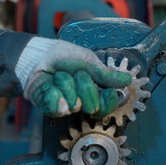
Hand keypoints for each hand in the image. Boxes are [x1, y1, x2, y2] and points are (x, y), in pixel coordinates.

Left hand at [15, 37, 131, 117]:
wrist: (38, 56)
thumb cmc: (62, 56)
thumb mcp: (87, 61)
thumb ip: (105, 74)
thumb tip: (127, 80)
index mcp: (95, 89)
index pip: (107, 106)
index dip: (107, 100)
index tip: (105, 90)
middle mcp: (82, 100)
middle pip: (91, 106)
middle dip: (83, 84)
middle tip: (75, 73)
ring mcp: (66, 106)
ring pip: (73, 103)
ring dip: (65, 83)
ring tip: (58, 75)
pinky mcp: (51, 108)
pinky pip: (56, 107)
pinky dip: (52, 91)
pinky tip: (49, 85)